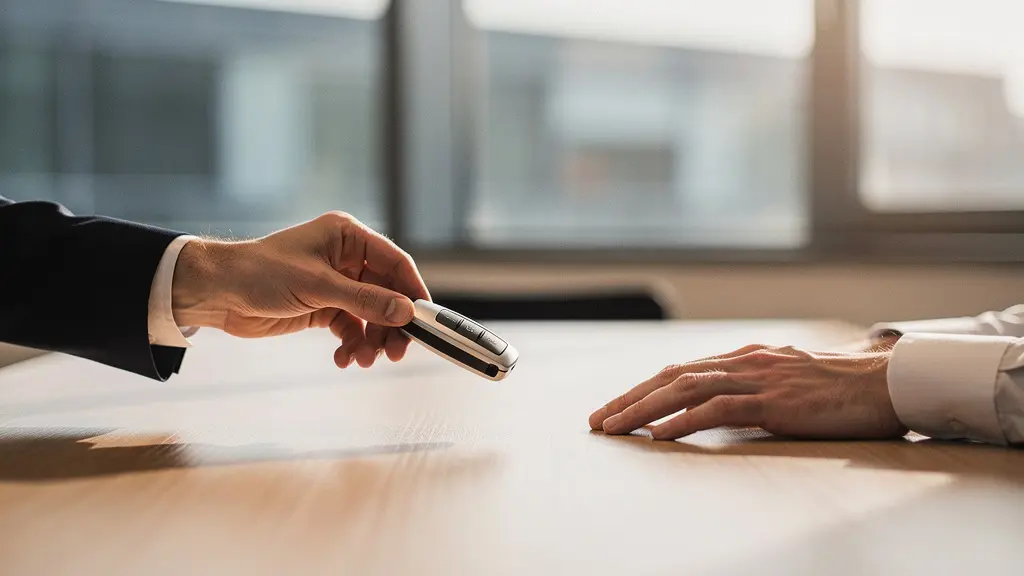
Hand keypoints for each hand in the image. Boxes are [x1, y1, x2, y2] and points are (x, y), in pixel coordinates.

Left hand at [171, 211, 429, 368]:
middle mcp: (346, 258)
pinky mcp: (323, 307)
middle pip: (387, 293)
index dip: (412, 292)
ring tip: (363, 360)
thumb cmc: (262, 273)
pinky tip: (343, 358)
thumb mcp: (319, 287)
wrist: (218, 293)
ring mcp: (336, 284)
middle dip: (391, 325)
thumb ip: (365, 300)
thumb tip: (406, 312)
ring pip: (370, 316)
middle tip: (396, 353)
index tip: (425, 320)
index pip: (395, 263)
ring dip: (371, 340)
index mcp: (348, 237)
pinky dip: (351, 345)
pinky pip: (351, 328)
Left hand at [589, 344, 907, 440]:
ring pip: (686, 389)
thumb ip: (754, 388)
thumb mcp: (788, 382)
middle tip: (598, 420)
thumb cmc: (841, 389)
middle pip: (672, 376)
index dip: (643, 389)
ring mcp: (758, 377)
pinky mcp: (774, 400)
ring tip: (616, 428)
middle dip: (630, 399)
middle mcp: (744, 361)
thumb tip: (720, 408)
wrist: (888, 382)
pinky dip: (685, 420)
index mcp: (745, 357)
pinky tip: (661, 434)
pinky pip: (720, 409)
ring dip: (644, 409)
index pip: (680, 371)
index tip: (615, 408)